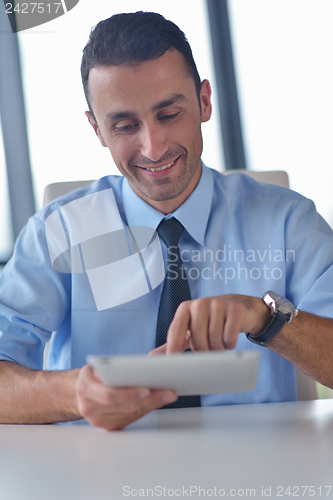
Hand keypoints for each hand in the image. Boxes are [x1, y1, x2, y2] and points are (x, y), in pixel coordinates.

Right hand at [76, 364, 177, 430]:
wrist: (75, 392)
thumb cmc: (92, 376)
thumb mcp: (98, 365)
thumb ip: (115, 367)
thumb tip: (145, 366)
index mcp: (85, 387)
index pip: (110, 394)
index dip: (130, 394)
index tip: (147, 390)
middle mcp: (89, 406)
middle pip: (124, 406)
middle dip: (149, 400)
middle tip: (167, 392)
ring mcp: (98, 420)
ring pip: (130, 414)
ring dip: (150, 405)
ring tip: (166, 395)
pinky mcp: (107, 427)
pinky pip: (129, 420)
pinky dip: (144, 410)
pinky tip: (155, 402)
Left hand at [150, 294, 270, 355]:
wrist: (240, 307)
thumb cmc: (211, 321)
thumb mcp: (191, 327)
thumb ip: (174, 341)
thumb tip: (152, 356)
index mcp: (185, 308)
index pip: (176, 330)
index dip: (173, 347)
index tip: (173, 363)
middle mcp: (200, 304)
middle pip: (197, 340)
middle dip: (204, 352)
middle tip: (209, 350)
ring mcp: (218, 305)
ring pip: (214, 341)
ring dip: (218, 349)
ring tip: (219, 343)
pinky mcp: (235, 310)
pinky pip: (229, 337)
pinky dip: (230, 344)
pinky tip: (229, 338)